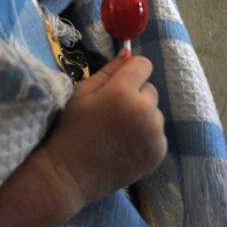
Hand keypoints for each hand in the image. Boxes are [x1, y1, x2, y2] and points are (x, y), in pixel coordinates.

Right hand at [40, 49, 166, 205]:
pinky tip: (124, 147)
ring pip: (154, 113)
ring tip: (117, 133)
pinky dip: (145, 138)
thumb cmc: (69, 129)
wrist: (68, 174)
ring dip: (141, 117)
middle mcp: (144, 111)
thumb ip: (108, 70)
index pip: (143, 64)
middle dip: (135, 96)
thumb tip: (129, 52)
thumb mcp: (82, 93)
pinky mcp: (158, 152)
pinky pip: (157, 134)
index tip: (118, 85)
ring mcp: (154, 134)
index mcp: (123, 92)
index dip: (130, 72)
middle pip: (150, 90)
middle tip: (112, 114)